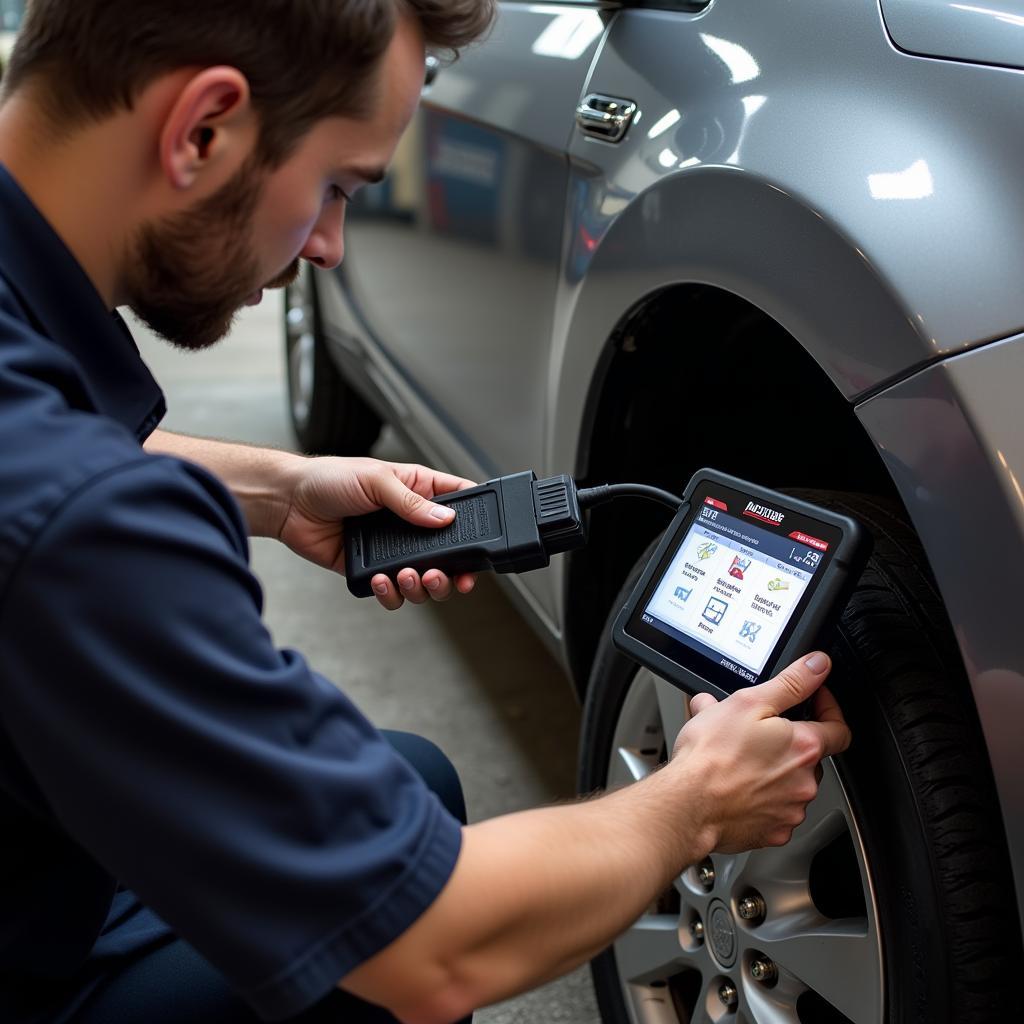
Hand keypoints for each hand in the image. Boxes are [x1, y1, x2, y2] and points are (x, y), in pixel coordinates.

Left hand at [277, 456, 477, 608]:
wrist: (288, 503)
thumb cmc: (328, 479)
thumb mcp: (376, 480)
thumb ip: (412, 502)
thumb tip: (445, 518)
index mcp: (417, 491)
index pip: (459, 506)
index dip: (475, 524)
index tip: (483, 542)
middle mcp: (409, 523)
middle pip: (449, 554)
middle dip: (452, 571)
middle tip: (445, 576)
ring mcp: (391, 548)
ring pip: (424, 578)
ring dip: (422, 586)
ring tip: (410, 577)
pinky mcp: (371, 570)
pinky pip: (392, 591)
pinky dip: (391, 592)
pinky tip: (381, 580)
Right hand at [670, 652, 849, 852]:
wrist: (687, 805)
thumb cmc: (711, 757)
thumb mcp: (747, 703)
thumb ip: (790, 683)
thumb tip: (817, 666)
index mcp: (804, 746)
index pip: (839, 727)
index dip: (827, 709)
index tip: (812, 702)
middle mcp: (805, 782)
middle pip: (810, 756)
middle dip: (787, 742)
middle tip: (755, 733)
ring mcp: (791, 810)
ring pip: (791, 784)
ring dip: (773, 771)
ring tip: (739, 761)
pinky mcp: (775, 832)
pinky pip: (776, 811)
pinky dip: (762, 799)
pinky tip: (739, 787)